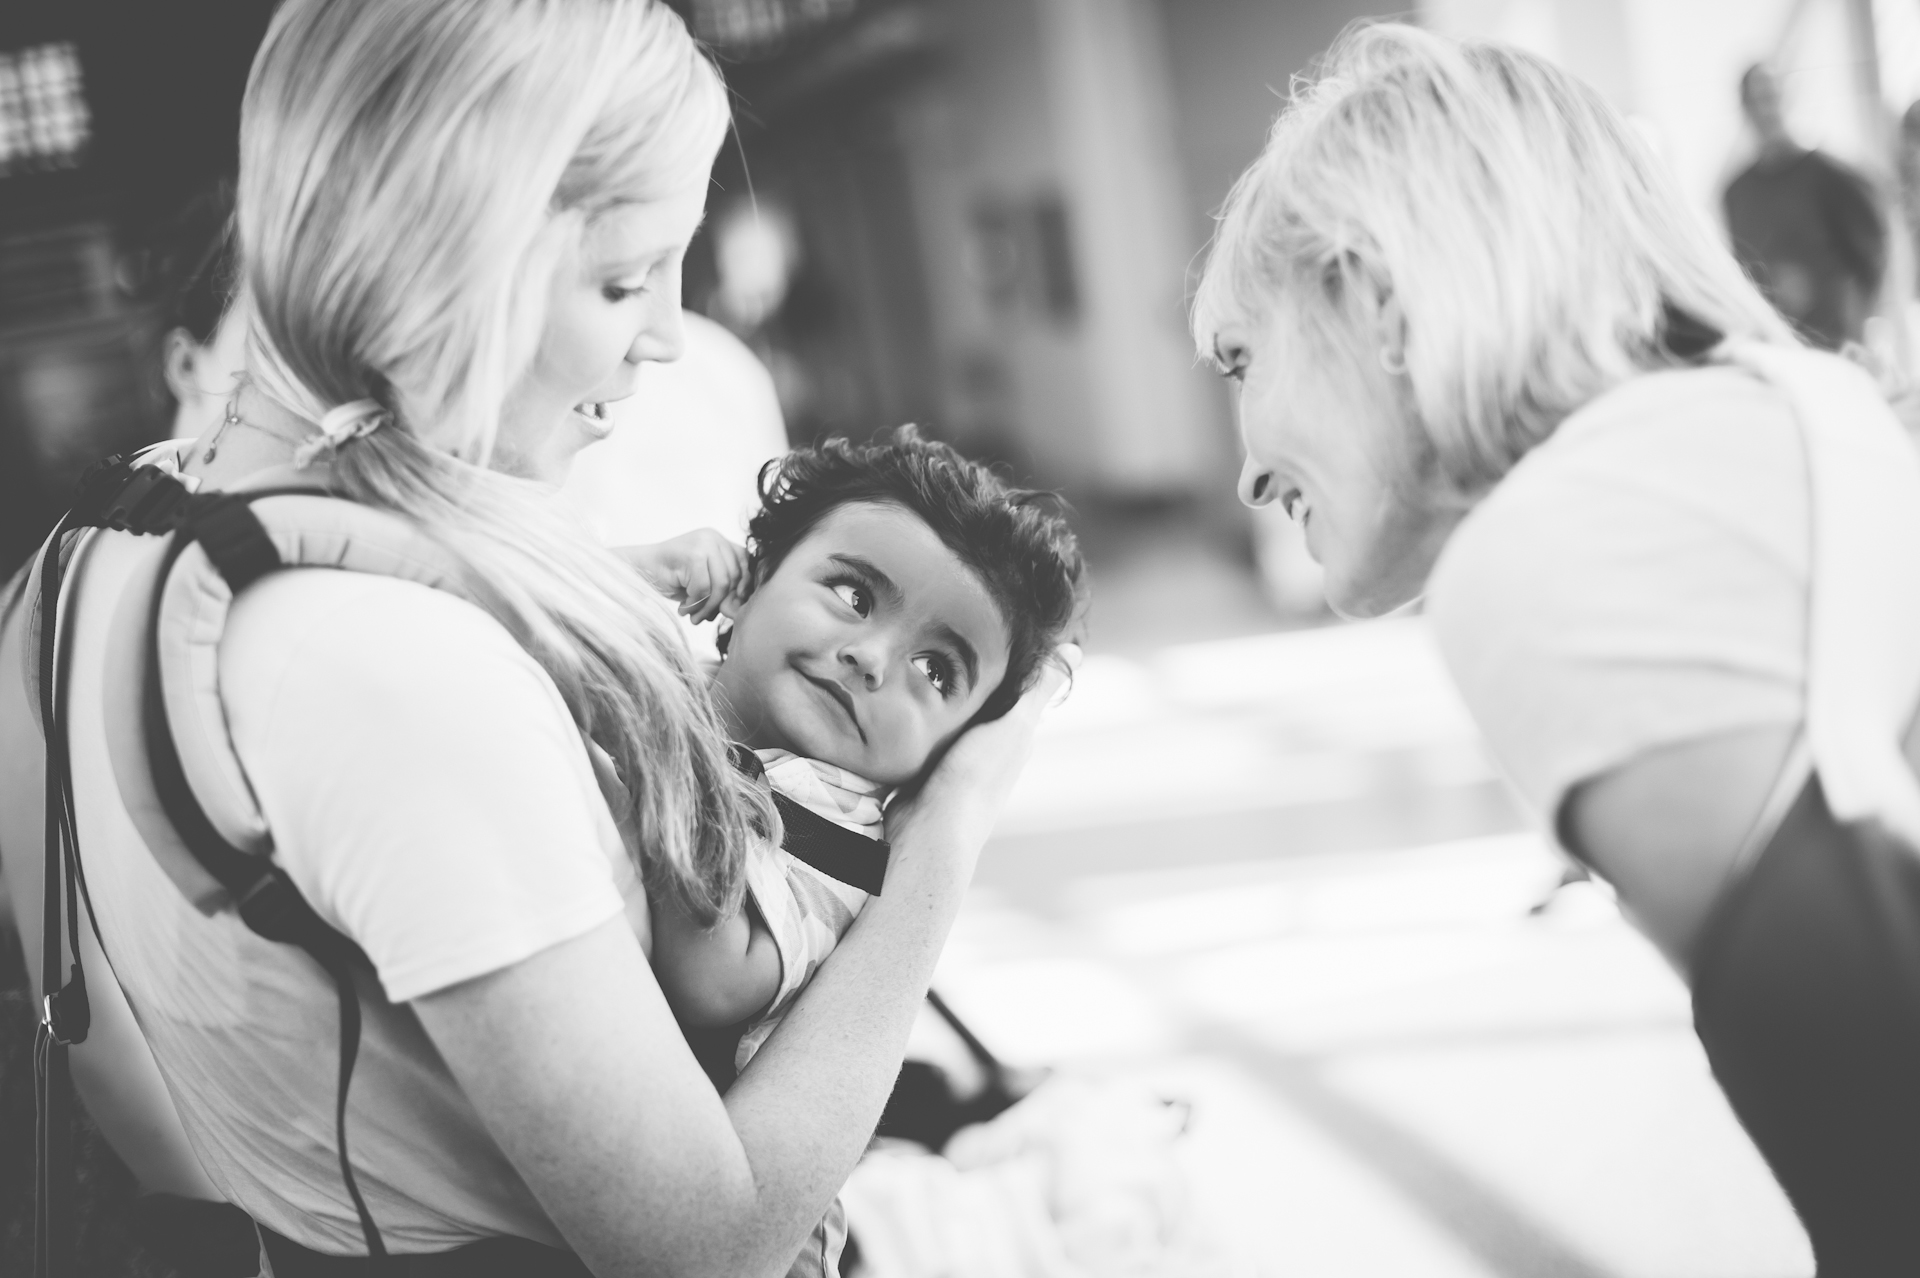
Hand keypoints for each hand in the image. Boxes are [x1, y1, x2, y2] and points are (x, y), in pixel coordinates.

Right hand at [615, 530, 748, 623]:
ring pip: (721, 584)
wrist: (639, 571)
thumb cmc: (671, 578)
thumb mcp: (703, 582)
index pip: (745, 561)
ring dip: (707, 607)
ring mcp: (704, 543)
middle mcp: (714, 538)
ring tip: (693, 616)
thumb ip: (723, 589)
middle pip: (733, 577)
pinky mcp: (693, 554)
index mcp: (719, 541)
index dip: (745, 585)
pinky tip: (682, 608)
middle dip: (720, 603)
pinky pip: (704, 588)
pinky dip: (694, 603)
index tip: (734, 605)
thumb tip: (740, 610)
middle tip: (703, 618)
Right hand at [884, 643, 1081, 853]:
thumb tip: (1075, 650)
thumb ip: (1038, 688)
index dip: (1009, 664)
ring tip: (923, 661)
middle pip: (983, 703)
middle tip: (951, 639)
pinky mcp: (925, 767)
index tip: (993, 630)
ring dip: (942, 694)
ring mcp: (955, 760)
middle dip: (972, 676)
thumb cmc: (975, 777)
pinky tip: (905, 700)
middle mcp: (988, 750)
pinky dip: (920, 715)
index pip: (1017, 693)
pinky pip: (926, 733)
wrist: (928, 828)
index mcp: (1014, 738)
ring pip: (953, 716)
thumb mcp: (1014, 724)